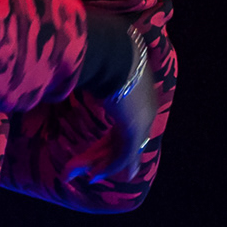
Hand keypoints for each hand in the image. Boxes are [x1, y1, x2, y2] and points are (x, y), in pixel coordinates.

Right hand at [95, 48, 157, 180]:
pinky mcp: (134, 128)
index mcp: (141, 93)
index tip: (96, 153)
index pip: (125, 124)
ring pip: (121, 150)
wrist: (112, 50)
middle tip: (86, 171)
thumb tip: (79, 59)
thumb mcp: (104, 64)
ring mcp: (142, 120)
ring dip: (99, 164)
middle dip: (101, 157)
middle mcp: (146, 109)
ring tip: (82, 175)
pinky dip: (107, 166)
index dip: (109, 141)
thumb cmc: (103, 52)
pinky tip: (93, 174)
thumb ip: (98, 71)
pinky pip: (121, 154)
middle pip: (122, 139)